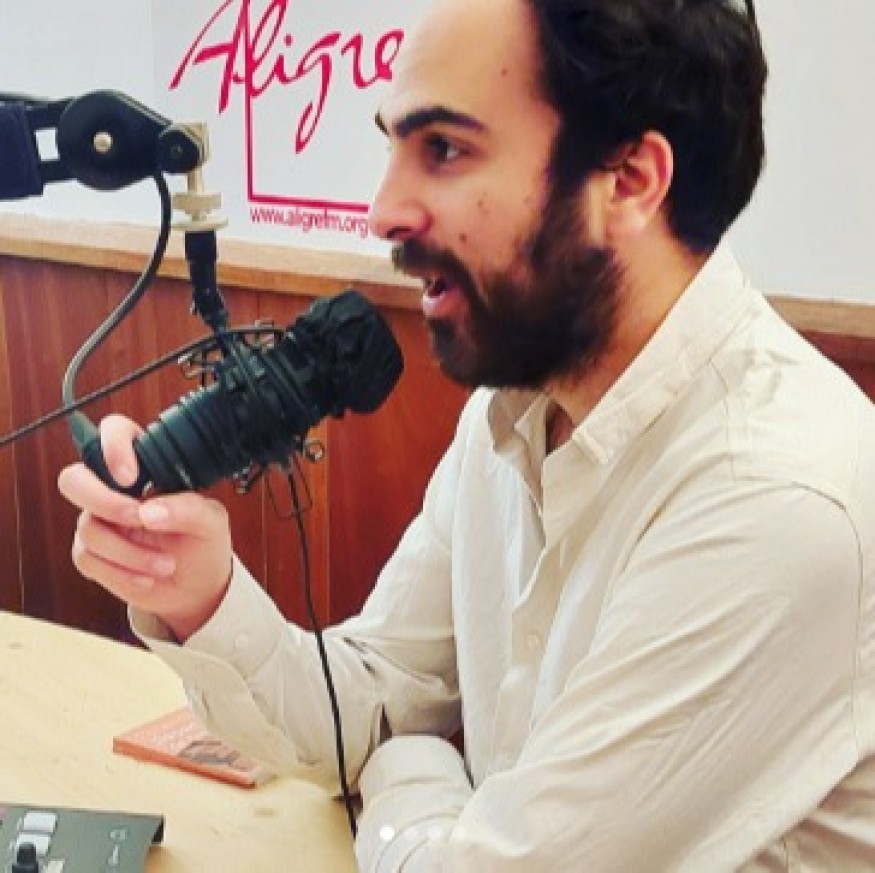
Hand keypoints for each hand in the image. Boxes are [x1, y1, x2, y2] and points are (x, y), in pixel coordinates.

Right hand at [57, 414, 232, 640]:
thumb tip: (149, 512)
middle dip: (102, 501)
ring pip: (88, 527)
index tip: (130, 476)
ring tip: (166, 563)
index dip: (113, 446)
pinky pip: (88, 558)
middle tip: (137, 518)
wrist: (197, 586)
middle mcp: (116, 491)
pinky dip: (122, 573)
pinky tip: (148, 577)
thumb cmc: (203, 543)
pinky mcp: (93, 554)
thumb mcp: (211, 522)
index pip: (115, 433)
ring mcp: (101, 522)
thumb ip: (187, 509)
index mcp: (147, 468)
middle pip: (75, 479)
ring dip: (130, 551)